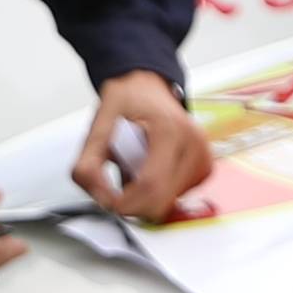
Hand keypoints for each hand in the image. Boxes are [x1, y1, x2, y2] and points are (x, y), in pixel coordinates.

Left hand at [74, 72, 212, 223]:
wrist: (149, 89)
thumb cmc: (128, 101)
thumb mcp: (98, 124)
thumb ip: (88, 164)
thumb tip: (99, 198)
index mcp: (169, 130)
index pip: (150, 185)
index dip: (124, 203)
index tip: (107, 202)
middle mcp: (193, 145)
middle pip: (161, 201)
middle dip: (133, 204)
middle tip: (116, 185)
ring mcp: (202, 158)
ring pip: (168, 204)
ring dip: (145, 197)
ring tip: (135, 167)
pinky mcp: (204, 170)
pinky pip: (176, 198)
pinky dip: (158, 194)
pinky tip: (150, 171)